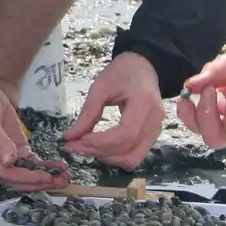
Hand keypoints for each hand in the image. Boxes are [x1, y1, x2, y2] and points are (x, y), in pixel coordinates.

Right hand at [0, 40, 68, 191]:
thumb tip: (9, 162)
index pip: (5, 175)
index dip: (25, 178)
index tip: (44, 177)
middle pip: (16, 180)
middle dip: (38, 182)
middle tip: (60, 182)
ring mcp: (5, 158)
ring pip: (25, 173)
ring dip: (44, 177)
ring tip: (64, 178)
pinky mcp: (16, 150)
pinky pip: (30, 162)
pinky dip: (44, 165)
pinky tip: (59, 166)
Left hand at [63, 52, 163, 169]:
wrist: (143, 67)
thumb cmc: (122, 72)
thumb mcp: (100, 86)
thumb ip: (87, 112)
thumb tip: (70, 137)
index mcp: (144, 101)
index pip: (126, 133)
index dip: (101, 142)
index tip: (79, 140)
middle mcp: (155, 120)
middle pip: (128, 149)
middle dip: (98, 152)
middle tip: (74, 146)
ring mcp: (156, 130)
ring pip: (132, 158)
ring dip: (107, 158)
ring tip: (85, 148)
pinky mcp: (152, 136)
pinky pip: (134, 155)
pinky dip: (115, 156)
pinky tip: (99, 148)